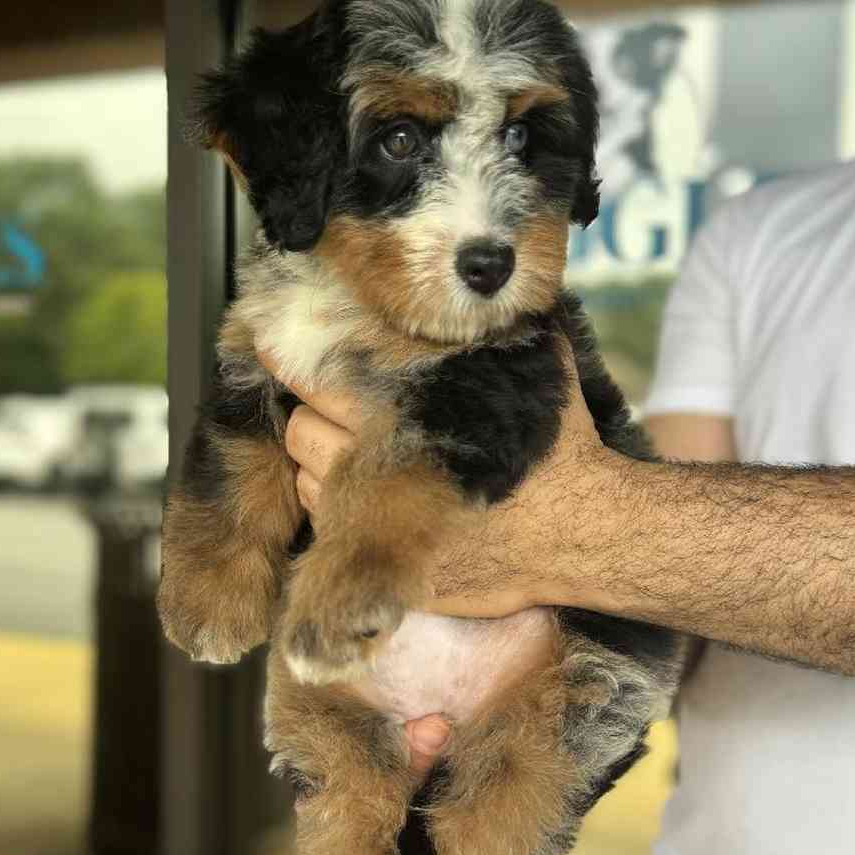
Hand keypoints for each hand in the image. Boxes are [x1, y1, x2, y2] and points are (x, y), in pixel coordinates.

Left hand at [258, 337, 611, 617]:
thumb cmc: (560, 449)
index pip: (318, 384)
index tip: (269, 347)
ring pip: (306, 482)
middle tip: (327, 407)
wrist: (586, 535)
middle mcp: (381, 467)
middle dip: (306, 415)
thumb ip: (503, 331)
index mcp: (408, 415)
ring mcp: (377, 521)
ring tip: (346, 451)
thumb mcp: (541, 372)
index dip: (288, 362)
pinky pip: (326, 528)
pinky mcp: (383, 561)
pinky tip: (361, 493)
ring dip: (315, 463)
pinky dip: (332, 506)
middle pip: (300, 433)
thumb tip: (486, 293)